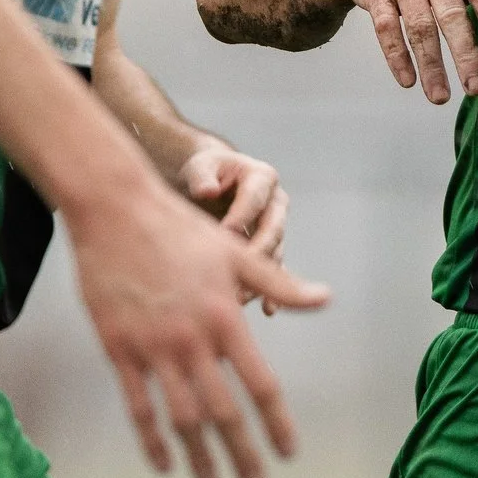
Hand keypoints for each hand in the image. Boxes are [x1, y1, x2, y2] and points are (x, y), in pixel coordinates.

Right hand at [69, 185, 328, 477]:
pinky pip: (137, 406)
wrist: (115, 210)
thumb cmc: (179, 229)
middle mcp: (192, 339)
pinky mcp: (118, 350)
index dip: (276, 423)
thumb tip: (325, 297)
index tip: (289, 451)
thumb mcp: (237, 252)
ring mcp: (153, 348)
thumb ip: (279, 284)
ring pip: (181, 417)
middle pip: (223, 411)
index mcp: (226, 317)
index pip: (260, 384)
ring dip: (199, 455)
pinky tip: (165, 463)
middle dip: (242, 453)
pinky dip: (152, 440)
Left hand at [180, 135, 291, 310]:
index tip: (222, 235)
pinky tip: (268, 311)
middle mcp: (276, 203)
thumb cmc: (204, 172)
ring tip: (240, 298)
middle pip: (273, 230)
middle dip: (256, 254)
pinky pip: (274, 272)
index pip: (254, 199)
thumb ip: (202, 176)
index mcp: (262, 177)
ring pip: (275, 255)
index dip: (240, 217)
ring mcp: (276, 228)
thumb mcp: (201, 166)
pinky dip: (272, 291)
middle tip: (237, 273)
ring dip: (261, 277)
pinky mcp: (270, 250)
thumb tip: (207, 191)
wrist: (210, 183)